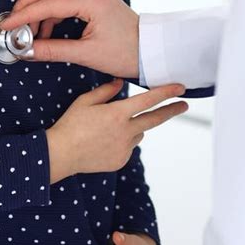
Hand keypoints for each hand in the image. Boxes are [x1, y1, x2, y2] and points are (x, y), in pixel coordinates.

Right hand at [0, 0, 139, 77]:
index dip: (25, 14)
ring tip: (31, 33)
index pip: (49, 3)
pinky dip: (52, 11)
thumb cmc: (127, 53)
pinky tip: (47, 31)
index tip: (8, 25)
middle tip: (14, 22)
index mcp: (92, 1)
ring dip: (40, 7)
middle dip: (28, 3)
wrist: (151, 51)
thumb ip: (53, 51)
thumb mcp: (87, 55)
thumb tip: (27, 51)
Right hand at [45, 79, 187, 182]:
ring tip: (107, 129)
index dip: (165, 93)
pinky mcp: (121, 160)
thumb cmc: (70, 125)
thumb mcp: (85, 101)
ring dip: (133, 127)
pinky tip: (103, 142)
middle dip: (171, 110)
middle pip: (154, 119)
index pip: (148, 100)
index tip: (180, 88)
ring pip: (138, 133)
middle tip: (183, 105)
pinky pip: (129, 147)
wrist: (61, 154)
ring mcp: (125, 148)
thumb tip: (120, 83)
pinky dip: (122, 142)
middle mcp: (125, 131)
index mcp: (117, 114)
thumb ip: (106, 91)